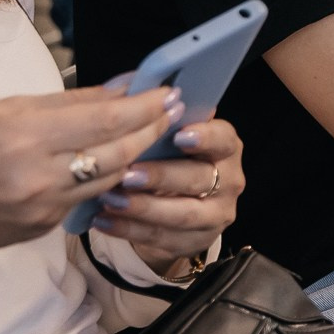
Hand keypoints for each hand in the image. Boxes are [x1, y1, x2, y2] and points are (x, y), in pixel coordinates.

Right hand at [0, 84, 181, 277]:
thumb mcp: (1, 109)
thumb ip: (65, 103)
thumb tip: (118, 88)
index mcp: (24, 136)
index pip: (104, 119)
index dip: (144, 105)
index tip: (167, 89)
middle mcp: (39, 176)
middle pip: (117, 151)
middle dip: (151, 128)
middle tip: (173, 108)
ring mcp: (44, 208)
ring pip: (109, 178)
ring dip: (136, 153)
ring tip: (154, 130)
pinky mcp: (44, 228)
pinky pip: (86, 198)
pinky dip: (104, 177)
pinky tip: (116, 159)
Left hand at [100, 116, 244, 269]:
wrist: (179, 202)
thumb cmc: (172, 157)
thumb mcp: (173, 137)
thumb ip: (163, 120)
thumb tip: (137, 92)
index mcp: (226, 147)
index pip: (222, 140)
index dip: (204, 138)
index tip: (178, 136)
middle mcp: (229, 181)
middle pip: (199, 178)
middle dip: (161, 176)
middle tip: (127, 174)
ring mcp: (216, 214)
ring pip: (183, 214)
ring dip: (143, 208)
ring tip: (110, 199)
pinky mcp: (197, 241)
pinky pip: (163, 238)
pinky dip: (130, 230)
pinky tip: (104, 220)